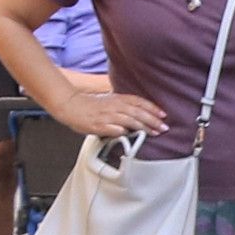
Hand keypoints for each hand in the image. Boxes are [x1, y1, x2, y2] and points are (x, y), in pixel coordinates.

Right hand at [49, 83, 165, 144]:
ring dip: (142, 127)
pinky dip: (122, 131)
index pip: (139, 102)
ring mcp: (107, 116)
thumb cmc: (90, 104)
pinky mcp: (99, 125)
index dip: (152, 108)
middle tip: (163, 127)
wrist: (71, 105)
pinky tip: (129, 135)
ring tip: (153, 133)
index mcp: (117, 98)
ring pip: (129, 120)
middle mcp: (114, 106)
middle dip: (152, 120)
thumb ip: (123, 106)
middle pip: (137, 112)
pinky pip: (113, 129)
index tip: (163, 115)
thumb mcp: (109, 100)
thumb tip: (138, 114)